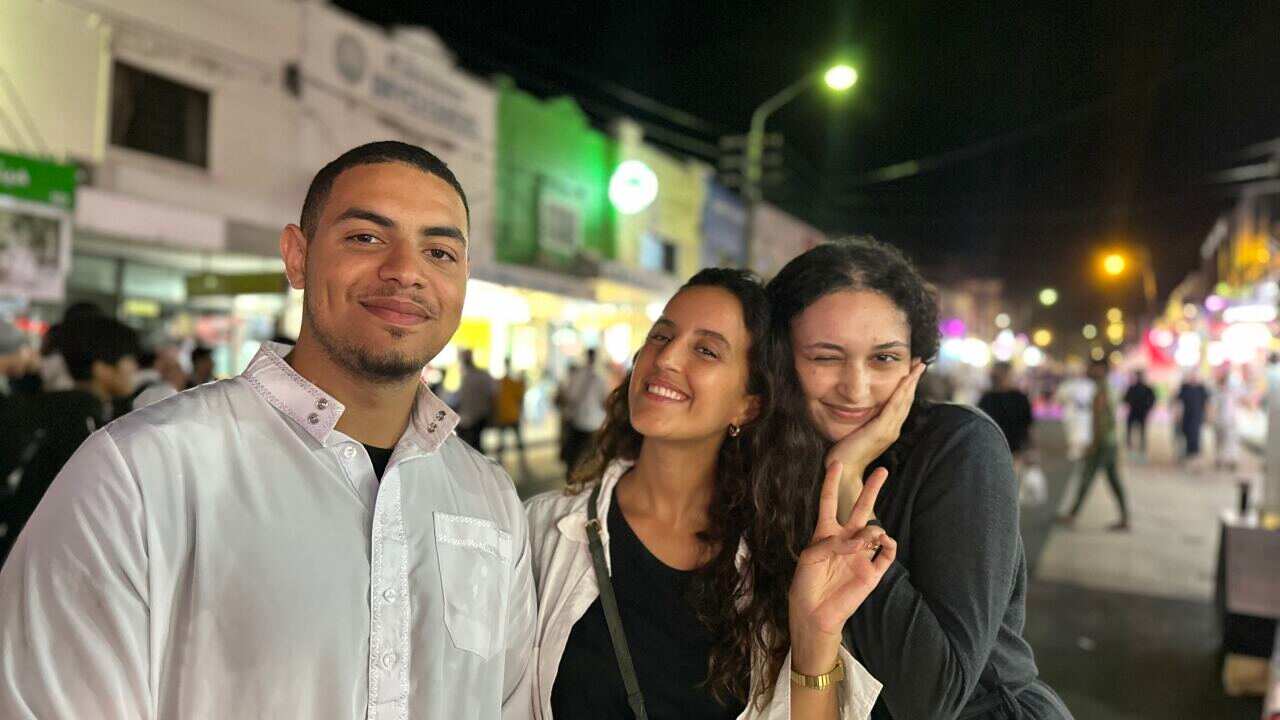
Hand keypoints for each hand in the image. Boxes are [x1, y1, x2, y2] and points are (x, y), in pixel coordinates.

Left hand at [788, 461, 896, 672]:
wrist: (815, 614)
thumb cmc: (806, 585)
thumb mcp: (810, 557)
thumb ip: (832, 543)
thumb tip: (860, 540)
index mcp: (825, 534)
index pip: (828, 502)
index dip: (831, 483)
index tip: (836, 463)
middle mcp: (845, 541)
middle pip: (860, 508)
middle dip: (872, 489)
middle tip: (883, 470)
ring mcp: (860, 555)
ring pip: (874, 530)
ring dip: (871, 530)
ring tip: (865, 540)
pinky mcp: (872, 571)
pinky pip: (888, 553)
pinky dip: (889, 544)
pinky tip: (883, 542)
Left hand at [826, 361, 924, 519]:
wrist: (843, 471)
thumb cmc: (846, 453)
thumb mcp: (858, 432)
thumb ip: (864, 422)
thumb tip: (862, 409)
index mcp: (888, 430)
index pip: (902, 404)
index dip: (908, 387)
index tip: (912, 371)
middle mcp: (892, 429)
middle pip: (907, 400)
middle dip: (914, 380)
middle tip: (921, 363)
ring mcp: (888, 430)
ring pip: (904, 401)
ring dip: (911, 382)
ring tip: (918, 366)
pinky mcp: (880, 430)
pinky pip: (894, 407)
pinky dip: (901, 392)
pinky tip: (906, 379)